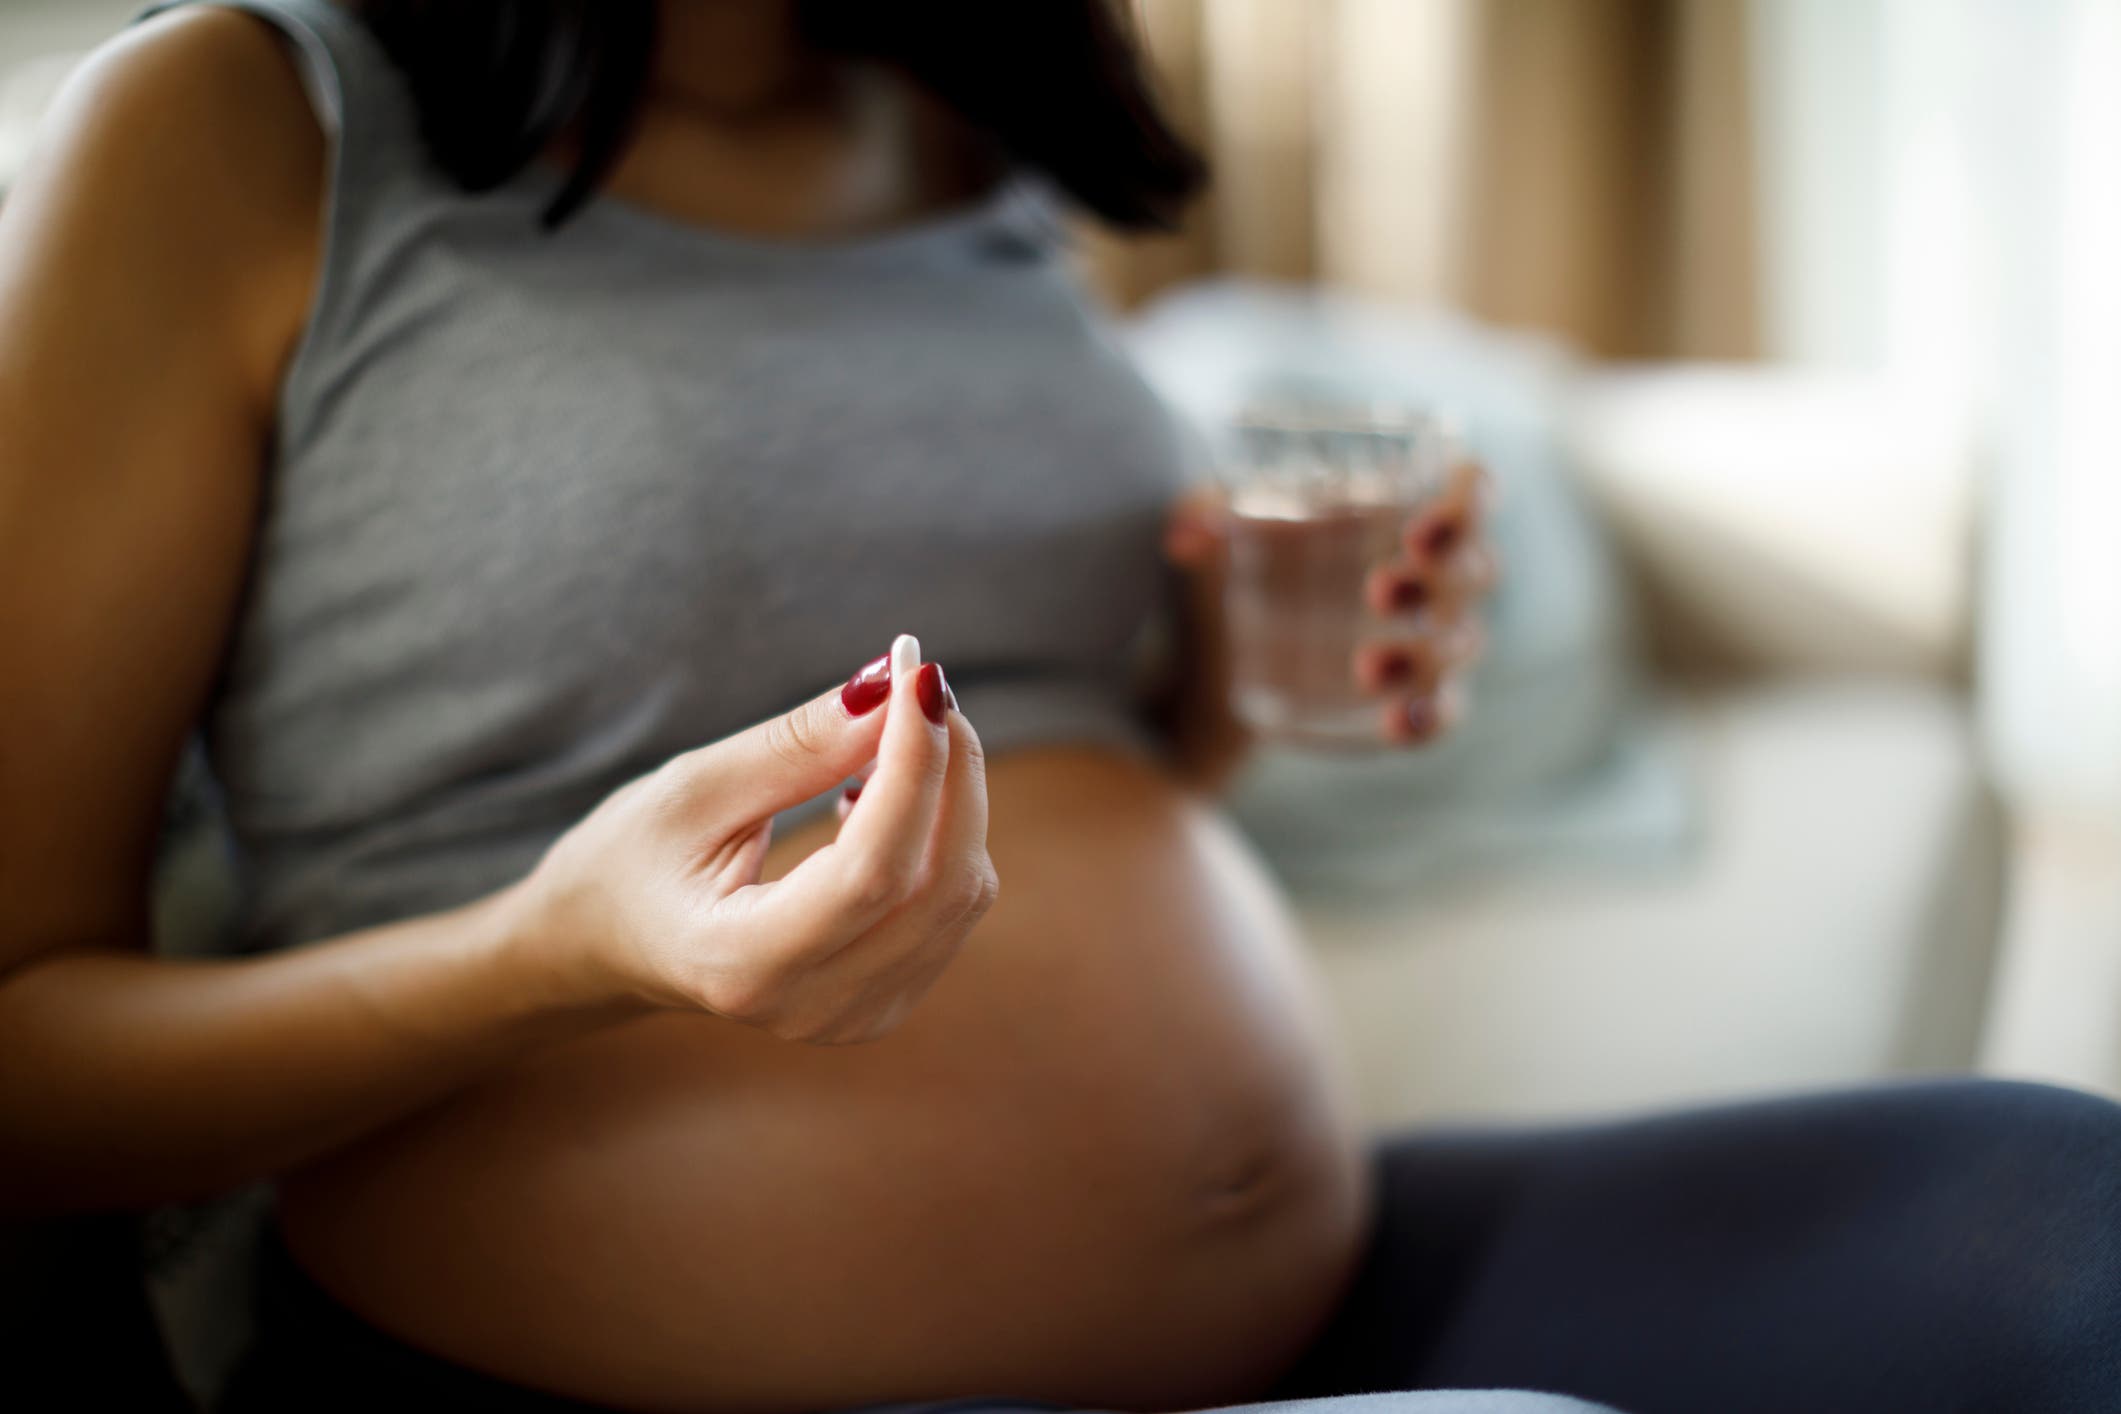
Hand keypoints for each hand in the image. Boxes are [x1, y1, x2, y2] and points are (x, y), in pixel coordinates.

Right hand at [518, 635, 995, 1043]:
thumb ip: (800, 746)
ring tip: (889, 735)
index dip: (914, 764)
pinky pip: (955, 907)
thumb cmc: (633, 858)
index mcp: (744, 963)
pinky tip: (882, 797)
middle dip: (949, 768)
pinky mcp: (886, 1002)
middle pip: (939, 883)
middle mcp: (811, 1006)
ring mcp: (856, 1016)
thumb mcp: (697, 788)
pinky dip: (944, 832)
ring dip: (953, 794)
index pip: (873, 869)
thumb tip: (894, 688)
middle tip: (918, 681)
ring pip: (963, 894)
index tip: (917, 671)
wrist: (608, 944)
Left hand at [1165, 458, 1497, 755]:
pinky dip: (1430, 718)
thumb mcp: (1216, 526)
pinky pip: (1445, 711)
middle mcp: (1432, 574)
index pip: (1472, 490)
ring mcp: (1427, 640)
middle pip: (1478, 568)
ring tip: (1366, 666)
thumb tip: (1187, 538)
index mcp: (1404, 510)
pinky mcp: (1407, 699)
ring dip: (1425, 655)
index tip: (1419, 529)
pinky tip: (1398, 723)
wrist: (1220, 651)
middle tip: (1378, 589)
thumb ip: (1201, 512)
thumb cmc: (1243, 560)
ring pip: (1463, 643)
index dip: (1468, 503)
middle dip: (1443, 578)